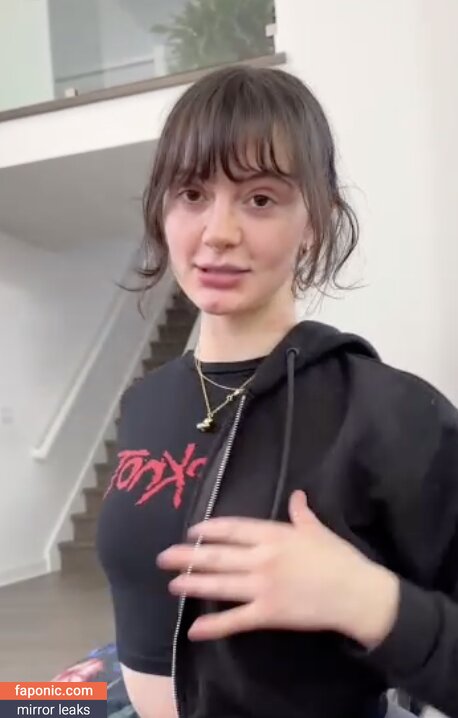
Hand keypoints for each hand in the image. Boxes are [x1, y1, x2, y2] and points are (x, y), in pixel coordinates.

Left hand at [157, 491, 399, 644]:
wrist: (356, 594)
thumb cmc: (339, 558)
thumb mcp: (318, 530)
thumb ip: (302, 512)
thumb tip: (296, 494)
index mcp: (273, 535)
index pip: (233, 529)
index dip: (209, 530)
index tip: (192, 531)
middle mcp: (262, 558)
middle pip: (217, 555)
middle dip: (188, 556)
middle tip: (164, 557)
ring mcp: (262, 587)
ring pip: (220, 584)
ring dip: (194, 584)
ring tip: (172, 584)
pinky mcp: (268, 614)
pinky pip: (235, 620)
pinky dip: (214, 626)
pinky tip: (194, 630)